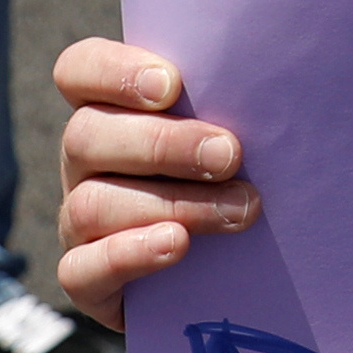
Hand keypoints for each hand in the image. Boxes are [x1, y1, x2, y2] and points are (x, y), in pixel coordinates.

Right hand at [52, 35, 256, 314]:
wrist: (230, 281)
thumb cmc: (235, 184)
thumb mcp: (232, 140)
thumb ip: (233, 106)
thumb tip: (275, 77)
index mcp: (112, 113)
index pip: (78, 71)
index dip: (113, 72)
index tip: (171, 84)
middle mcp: (85, 164)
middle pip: (86, 136)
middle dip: (162, 144)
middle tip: (229, 155)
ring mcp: (77, 224)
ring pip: (92, 203)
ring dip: (172, 203)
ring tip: (238, 210)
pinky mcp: (86, 282)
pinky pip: (80, 270)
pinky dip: (129, 254)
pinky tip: (177, 245)